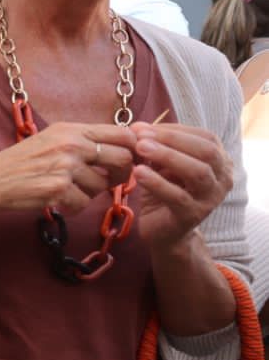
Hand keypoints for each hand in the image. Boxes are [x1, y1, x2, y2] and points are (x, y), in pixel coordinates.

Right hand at [0, 122, 135, 217]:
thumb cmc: (21, 164)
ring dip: (89, 194)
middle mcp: (71, 144)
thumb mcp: (51, 141)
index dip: (134, 148)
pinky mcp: (58, 189)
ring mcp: (65, 166)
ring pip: (102, 186)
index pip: (122, 133)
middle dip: (121, 174)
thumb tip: (122, 149)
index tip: (129, 160)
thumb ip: (83, 141)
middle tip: (109, 181)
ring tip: (67, 190)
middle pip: (122, 158)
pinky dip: (73, 207)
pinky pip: (84, 203)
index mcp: (71, 129)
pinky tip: (57, 201)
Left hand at [131, 122, 232, 252]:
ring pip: (197, 172)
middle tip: (140, 136)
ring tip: (140, 148)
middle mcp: (222, 179)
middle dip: (172, 140)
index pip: (205, 137)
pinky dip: (157, 182)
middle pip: (206, 151)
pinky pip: (178, 196)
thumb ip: (156, 148)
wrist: (163, 233)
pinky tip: (138, 173)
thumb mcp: (161, 166)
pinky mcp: (194, 215)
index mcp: (220, 162)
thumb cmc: (164, 192)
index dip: (173, 129)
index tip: (142, 127)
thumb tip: (138, 128)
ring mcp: (211, 198)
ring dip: (167, 156)